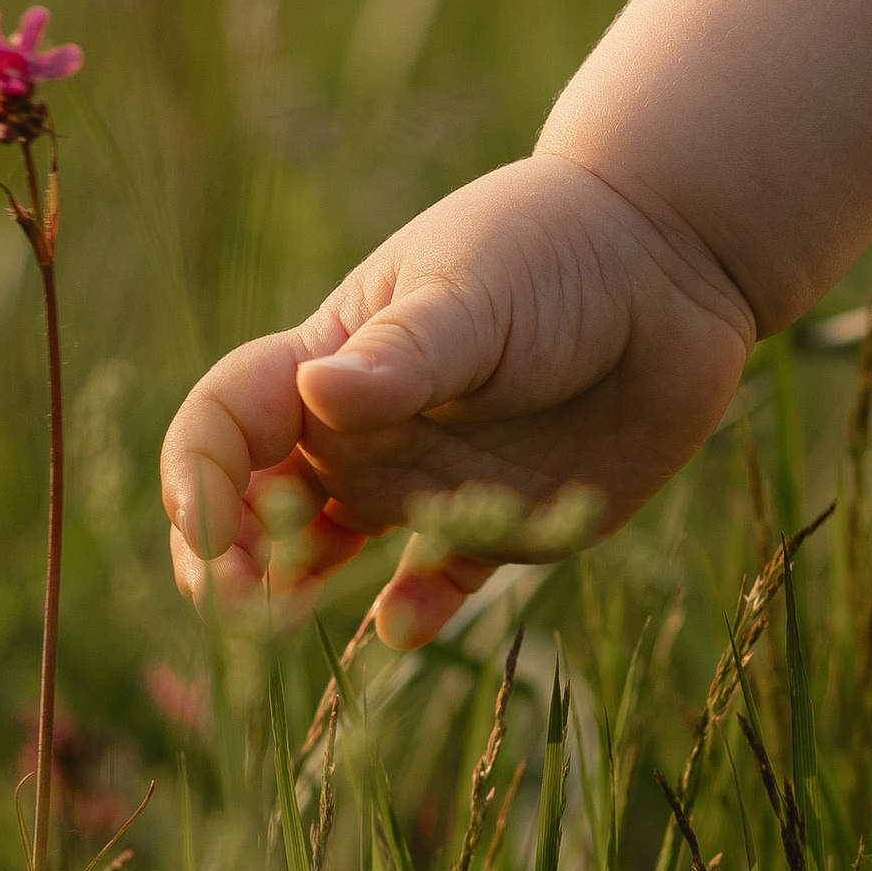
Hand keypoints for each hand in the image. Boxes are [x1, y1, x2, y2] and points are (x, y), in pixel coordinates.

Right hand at [161, 154, 756, 647]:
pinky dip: (412, 611)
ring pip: (326, 550)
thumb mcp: (473, 289)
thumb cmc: (556, 247)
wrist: (672, 264)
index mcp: (334, 358)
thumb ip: (403, 354)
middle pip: (256, 502)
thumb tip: (315, 395)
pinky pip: (436, 583)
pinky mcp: (499, 521)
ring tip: (284, 617)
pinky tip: (404, 623)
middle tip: (236, 597)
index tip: (207, 522)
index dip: (199, 470)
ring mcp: (427, 479)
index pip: (230, 420)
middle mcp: (366, 428)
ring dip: (292, 589)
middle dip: (225, 554)